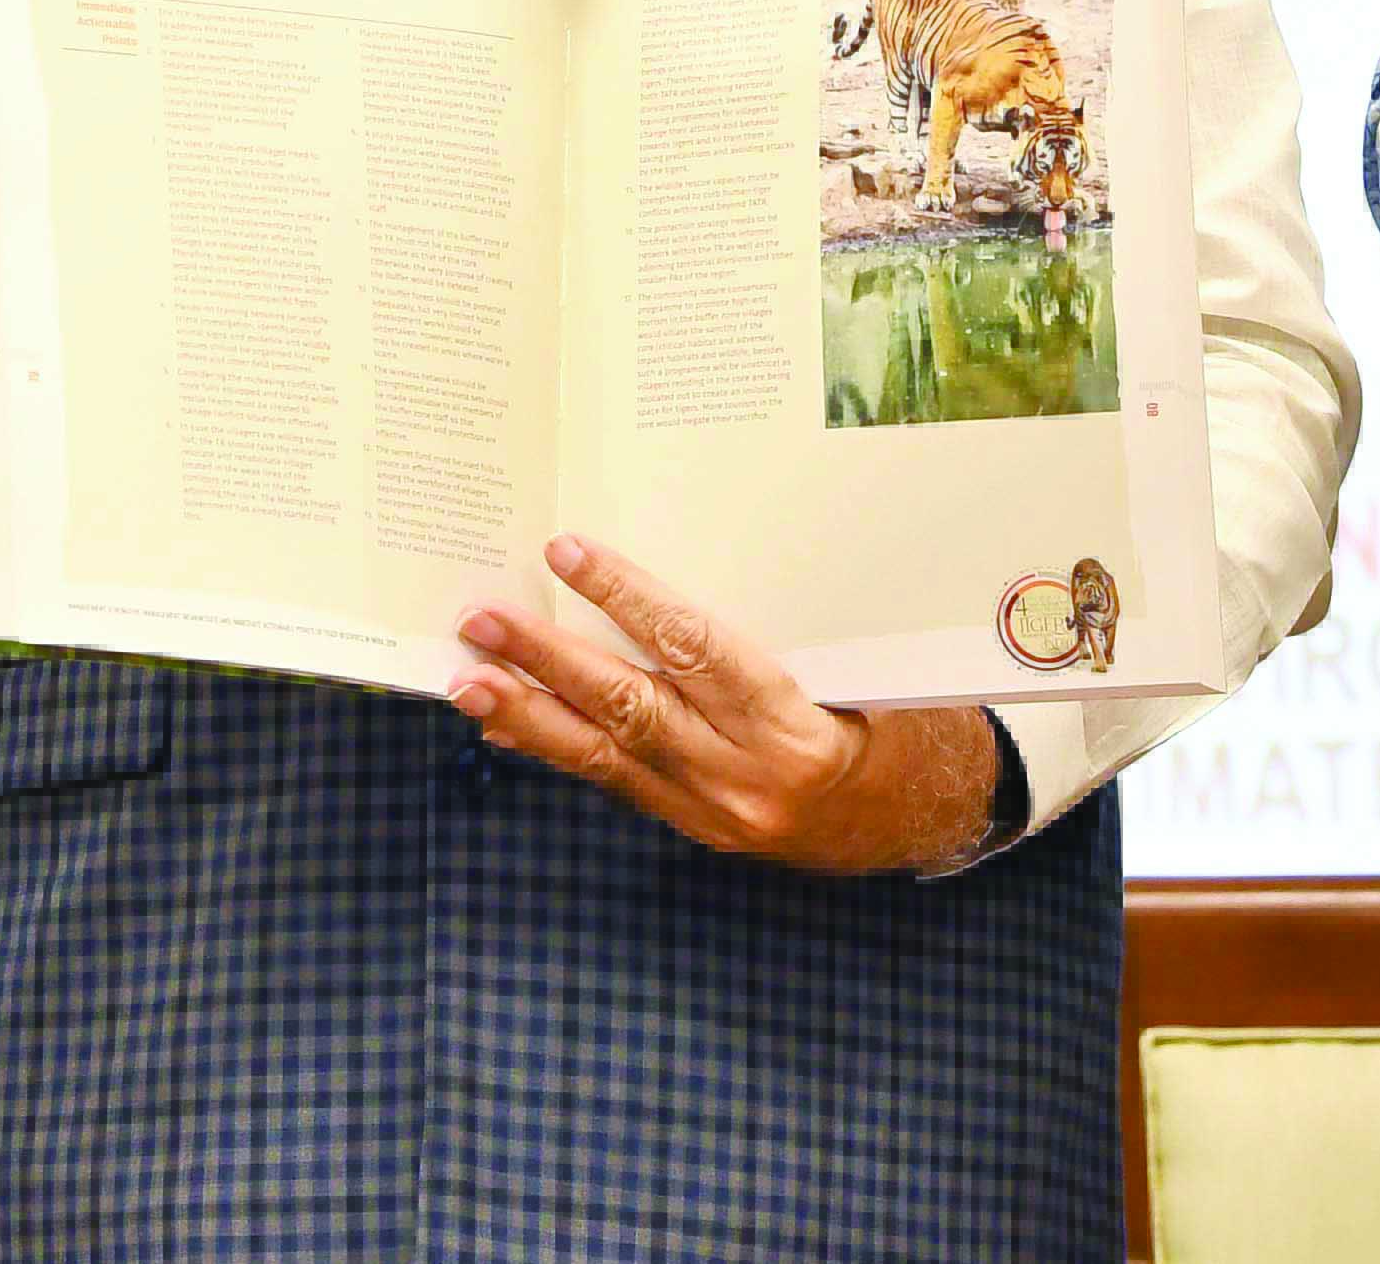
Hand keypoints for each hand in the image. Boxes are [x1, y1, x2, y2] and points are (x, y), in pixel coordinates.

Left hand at [450, 536, 1001, 873]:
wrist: (913, 818)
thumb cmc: (889, 717)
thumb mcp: (853, 665)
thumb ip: (769, 628)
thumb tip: (669, 572)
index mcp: (796, 725)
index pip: (699, 651)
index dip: (629, 599)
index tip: (568, 552)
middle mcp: (747, 775)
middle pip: (633, 707)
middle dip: (549, 661)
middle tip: (482, 620)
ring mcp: (714, 809)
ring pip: (606, 756)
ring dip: (528, 713)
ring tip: (466, 678)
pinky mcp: (692, 826)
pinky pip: (612, 783)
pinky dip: (553, 749)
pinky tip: (502, 721)